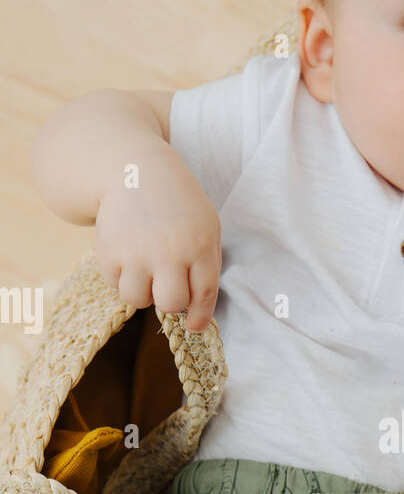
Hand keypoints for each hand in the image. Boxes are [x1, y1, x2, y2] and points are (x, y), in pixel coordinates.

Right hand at [93, 146, 221, 333]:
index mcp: (199, 245)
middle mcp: (168, 251)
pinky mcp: (107, 252)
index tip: (194, 324)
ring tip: (146, 266)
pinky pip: (115, 285)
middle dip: (171, 301)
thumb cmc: (176, 204)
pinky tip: (128, 253)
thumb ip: (206, 266)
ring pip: (139, 300)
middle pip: (171, 304)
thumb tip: (196, 312)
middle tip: (167, 283)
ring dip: (143, 290)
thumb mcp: (206, 225)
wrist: (132, 169)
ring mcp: (135, 252)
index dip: (200, 316)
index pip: (203, 295)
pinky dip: (122, 276)